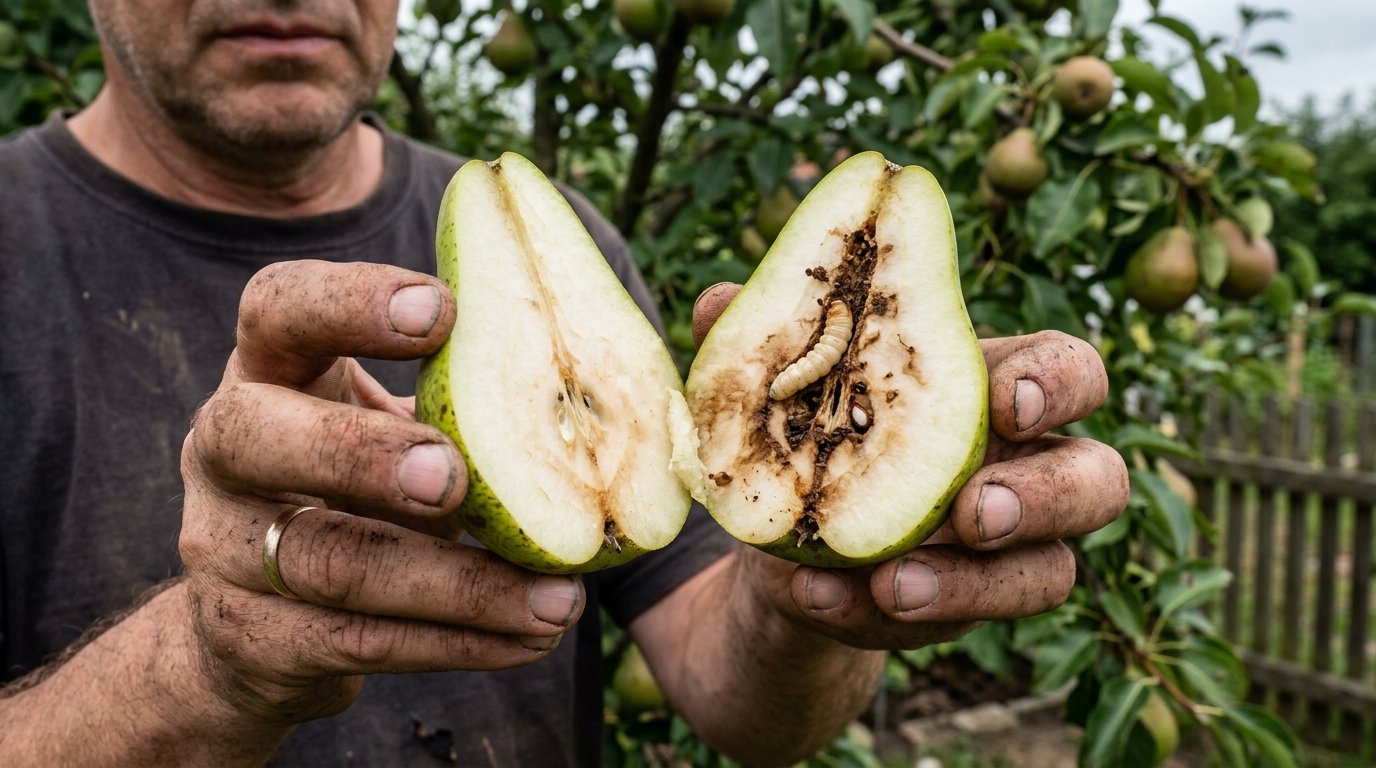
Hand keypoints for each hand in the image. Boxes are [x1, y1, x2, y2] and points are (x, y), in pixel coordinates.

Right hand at [179, 260, 584, 724]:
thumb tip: (596, 392)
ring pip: (332, 563)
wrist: (253, 631)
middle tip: (456, 479)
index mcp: (267, 372)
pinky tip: (529, 638)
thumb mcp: (387, 428)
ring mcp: (221, 550)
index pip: (276, 308)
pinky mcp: (250, 639)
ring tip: (559, 599)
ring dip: (459, 586)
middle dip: (361, 453)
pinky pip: (360, 641)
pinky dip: (457, 643)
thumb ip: (458, 399)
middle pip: (256, 435)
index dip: (349, 301)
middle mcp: (223, 451)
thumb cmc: (355, 492)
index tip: (444, 311)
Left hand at [691, 283, 1126, 649]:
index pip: (1071, 372)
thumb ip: (766, 345)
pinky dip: (880, 614)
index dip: (1057, 385)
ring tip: (892, 584)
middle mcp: (1022, 468)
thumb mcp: (786, 391)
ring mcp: (1002, 550)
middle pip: (1098, 480)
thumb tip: (715, 299)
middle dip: (1046, 497)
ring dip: (975, 584)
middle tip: (974, 513)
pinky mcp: (961, 608)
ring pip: (1050, 574)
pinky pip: (954, 624)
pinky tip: (816, 598)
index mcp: (994, 388)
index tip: (1006, 402)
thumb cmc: (809, 433)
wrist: (781, 537)